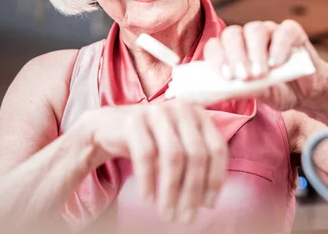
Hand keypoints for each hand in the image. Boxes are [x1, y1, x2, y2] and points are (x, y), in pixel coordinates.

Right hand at [90, 102, 227, 223]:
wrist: (110, 127)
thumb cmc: (152, 141)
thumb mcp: (178, 147)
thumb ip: (195, 166)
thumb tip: (207, 202)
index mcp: (199, 115)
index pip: (217, 148)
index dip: (215, 179)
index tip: (207, 205)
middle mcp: (181, 109)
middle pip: (196, 154)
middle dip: (192, 191)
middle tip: (185, 218)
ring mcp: (158, 112)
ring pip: (173, 156)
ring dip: (171, 190)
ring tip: (168, 213)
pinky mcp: (134, 121)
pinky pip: (145, 155)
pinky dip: (148, 180)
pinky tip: (148, 199)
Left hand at [203, 20, 327, 111]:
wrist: (306, 92)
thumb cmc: (276, 90)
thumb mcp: (258, 94)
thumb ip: (242, 90)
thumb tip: (224, 91)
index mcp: (232, 50)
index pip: (215, 45)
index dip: (217, 58)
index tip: (226, 77)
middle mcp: (247, 37)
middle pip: (232, 34)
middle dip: (235, 56)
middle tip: (244, 77)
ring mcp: (269, 31)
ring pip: (255, 30)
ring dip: (255, 52)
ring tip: (260, 74)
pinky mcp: (292, 31)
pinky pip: (283, 31)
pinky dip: (279, 47)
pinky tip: (277, 64)